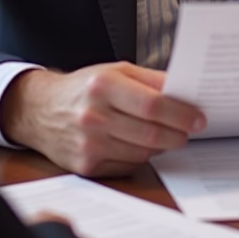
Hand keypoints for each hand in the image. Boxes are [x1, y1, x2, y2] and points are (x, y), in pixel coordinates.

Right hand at [0, 62, 205, 176]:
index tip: (198, 118)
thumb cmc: (84, 87)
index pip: (152, 105)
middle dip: (178, 134)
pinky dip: (142, 156)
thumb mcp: (114, 71)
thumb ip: (149, 79)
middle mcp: (93, 116)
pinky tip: (142, 144)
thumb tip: (184, 90)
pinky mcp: (87, 166)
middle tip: (191, 130)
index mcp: (102, 86)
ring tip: (169, 134)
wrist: (40, 110)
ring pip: (143, 152)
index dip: (180, 113)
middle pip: (151, 133)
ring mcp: (89, 145)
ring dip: (162, 145)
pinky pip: (128, 165)